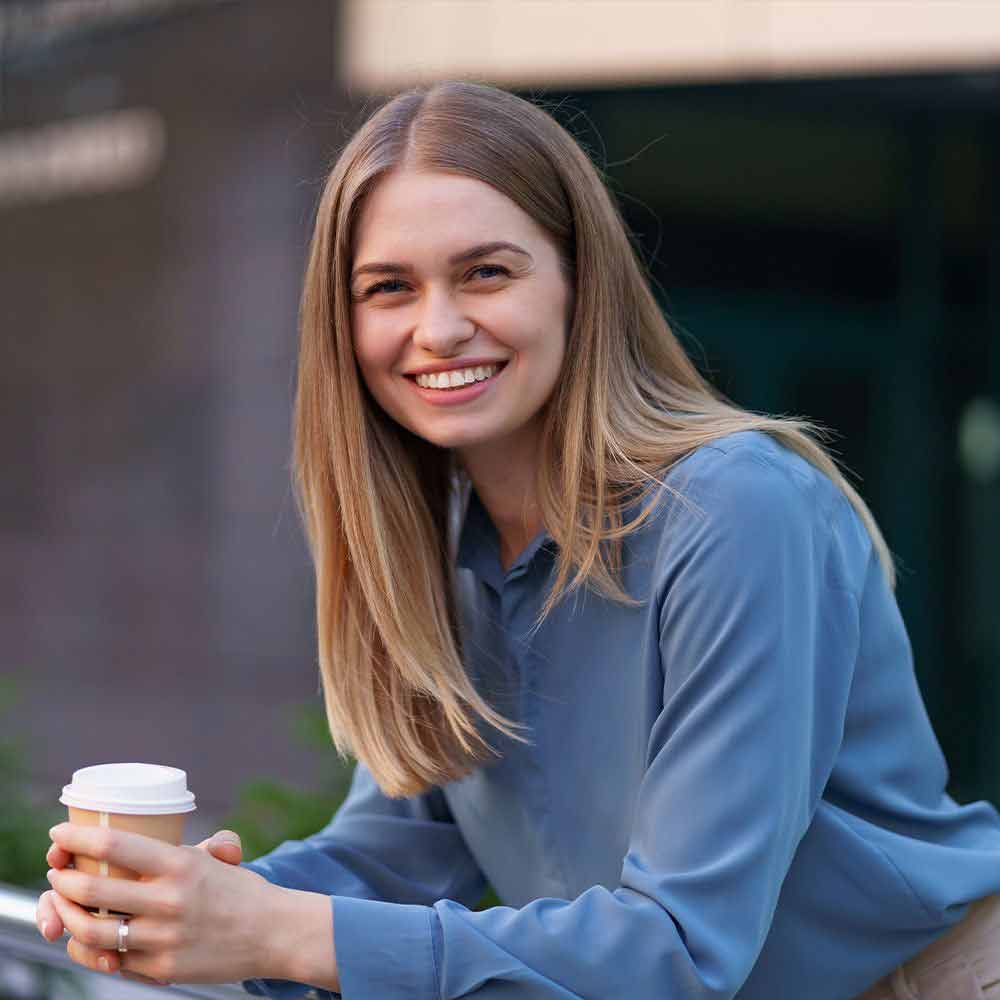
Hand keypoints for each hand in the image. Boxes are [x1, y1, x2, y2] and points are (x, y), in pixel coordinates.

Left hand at [37, 826, 267, 984]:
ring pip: (91, 931)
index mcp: (181, 864)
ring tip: (63, 905)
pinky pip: (110, 960)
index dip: (77, 838)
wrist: (273, 933)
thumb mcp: (217, 858)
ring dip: (66, 916)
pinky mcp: (161, 970)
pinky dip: (88, 949)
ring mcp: (163, 938)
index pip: (114, 845)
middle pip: (92, 889)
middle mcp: (169, 900)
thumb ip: (186, 842)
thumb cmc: (240, 890)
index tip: (58, 834)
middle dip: (62, 879)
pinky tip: (84, 938)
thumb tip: (173, 834)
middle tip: (57, 872)